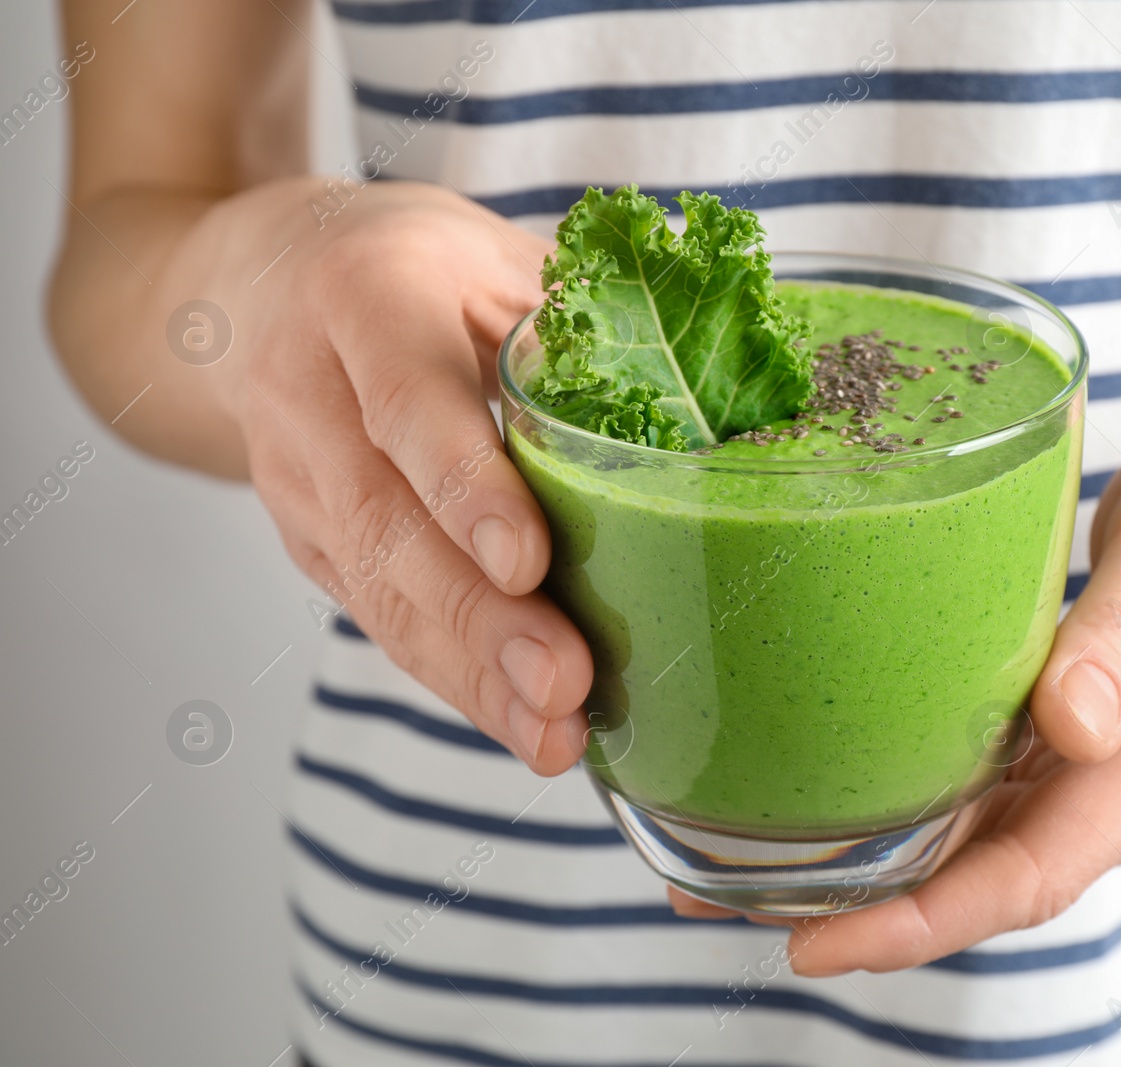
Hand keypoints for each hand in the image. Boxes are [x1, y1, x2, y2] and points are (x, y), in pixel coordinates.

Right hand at [210, 181, 592, 773]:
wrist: (269, 282)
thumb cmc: (421, 269)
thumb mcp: (497, 257)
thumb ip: (583, 319)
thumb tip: (733, 389)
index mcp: (365, 294)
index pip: (409, 399)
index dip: (465, 486)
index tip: (527, 564)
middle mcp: (309, 391)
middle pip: (389, 522)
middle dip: (479, 619)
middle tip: (563, 686)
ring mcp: (297, 478)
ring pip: (378, 590)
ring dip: (469, 675)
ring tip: (553, 734)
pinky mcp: (308, 543)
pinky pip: (380, 618)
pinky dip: (453, 678)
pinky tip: (520, 722)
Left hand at [671, 405, 1120, 971]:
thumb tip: (1073, 729)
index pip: (1033, 874)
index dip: (918, 922)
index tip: (809, 943)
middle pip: (996, 881)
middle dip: (866, 904)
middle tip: (716, 895)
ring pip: (998, 850)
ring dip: (885, 865)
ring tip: (748, 856)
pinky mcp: (1119, 749)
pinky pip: (1015, 805)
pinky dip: (930, 815)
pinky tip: (853, 792)